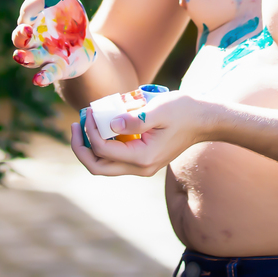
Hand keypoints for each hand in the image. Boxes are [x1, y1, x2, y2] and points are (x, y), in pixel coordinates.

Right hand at [10, 0, 96, 85]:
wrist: (84, 39)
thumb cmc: (65, 14)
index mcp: (31, 20)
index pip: (27, 12)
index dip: (35, 5)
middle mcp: (33, 40)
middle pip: (20, 39)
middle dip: (21, 36)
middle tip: (25, 32)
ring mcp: (44, 55)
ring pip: (29, 59)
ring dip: (25, 58)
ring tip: (21, 57)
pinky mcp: (58, 68)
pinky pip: (47, 74)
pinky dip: (42, 77)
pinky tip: (38, 80)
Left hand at [70, 89, 203, 176]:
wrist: (204, 119)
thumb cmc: (183, 110)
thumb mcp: (159, 110)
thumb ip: (134, 119)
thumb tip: (110, 123)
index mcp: (143, 157)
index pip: (103, 150)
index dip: (90, 131)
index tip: (89, 110)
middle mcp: (141, 168)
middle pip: (98, 167)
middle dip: (80, 147)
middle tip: (74, 125)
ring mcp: (141, 166)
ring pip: (104, 165)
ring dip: (89, 147)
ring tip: (83, 123)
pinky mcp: (142, 159)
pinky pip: (115, 157)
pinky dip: (103, 144)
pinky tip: (101, 125)